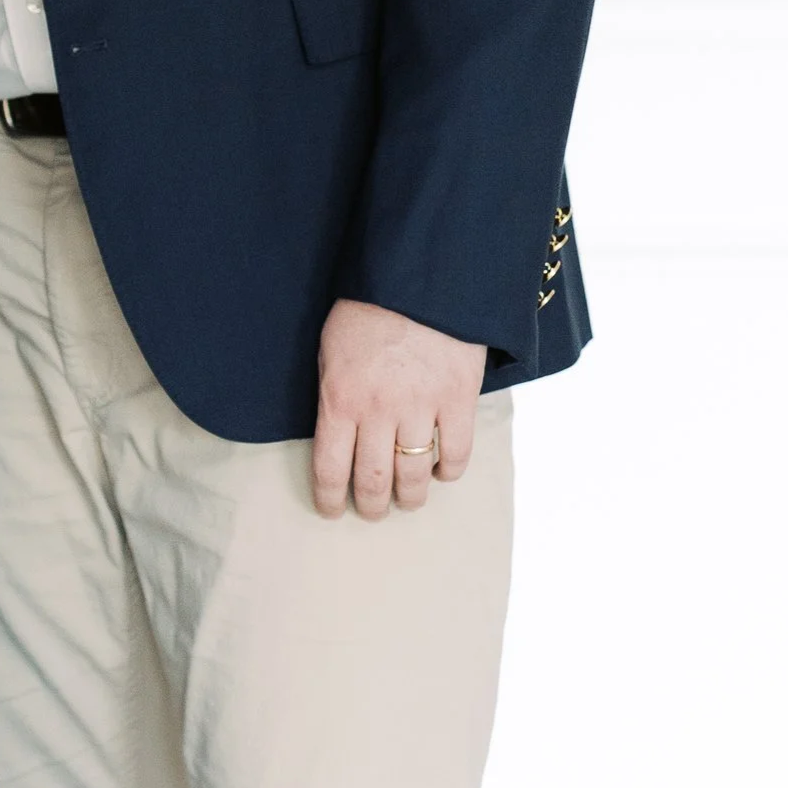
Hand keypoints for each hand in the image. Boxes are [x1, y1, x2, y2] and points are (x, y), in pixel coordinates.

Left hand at [311, 299, 486, 519]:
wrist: (421, 276)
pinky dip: (448, 471)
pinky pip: (456, 454)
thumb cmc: (368, 309)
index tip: (332, 510)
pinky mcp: (458, 400)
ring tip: (407, 500)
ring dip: (410, 497)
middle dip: (371, 505)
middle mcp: (378, 412)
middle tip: (372, 510)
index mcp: (340, 399)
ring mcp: (421, 408)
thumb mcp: (330, 350)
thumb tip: (335, 434)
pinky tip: (440, 471)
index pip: (329, 469)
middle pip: (373, 481)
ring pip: (414, 476)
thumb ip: (335, 395)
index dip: (330, 498)